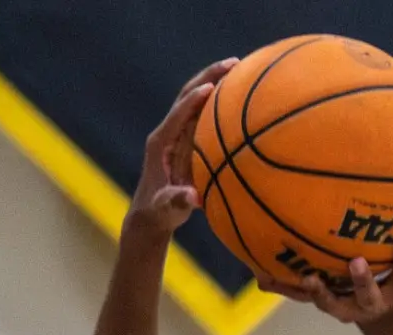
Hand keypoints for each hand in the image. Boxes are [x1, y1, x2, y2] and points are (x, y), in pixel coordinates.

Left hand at [127, 58, 235, 240]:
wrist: (152, 214)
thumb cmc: (160, 212)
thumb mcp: (168, 209)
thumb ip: (178, 201)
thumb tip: (194, 197)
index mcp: (160, 143)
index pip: (177, 116)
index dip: (193, 102)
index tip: (211, 88)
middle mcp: (168, 132)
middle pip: (186, 95)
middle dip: (208, 77)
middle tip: (233, 63)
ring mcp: (177, 133)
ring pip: (195, 99)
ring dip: (216, 81)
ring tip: (240, 67)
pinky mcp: (187, 138)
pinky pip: (203, 112)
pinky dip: (220, 99)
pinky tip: (240, 92)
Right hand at [257, 219, 392, 324]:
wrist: (391, 313)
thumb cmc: (346, 294)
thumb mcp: (323, 294)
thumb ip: (291, 287)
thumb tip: (257, 279)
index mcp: (347, 306)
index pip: (329, 303)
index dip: (319, 293)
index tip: (309, 279)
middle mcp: (372, 301)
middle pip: (368, 295)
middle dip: (363, 281)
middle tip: (356, 262)